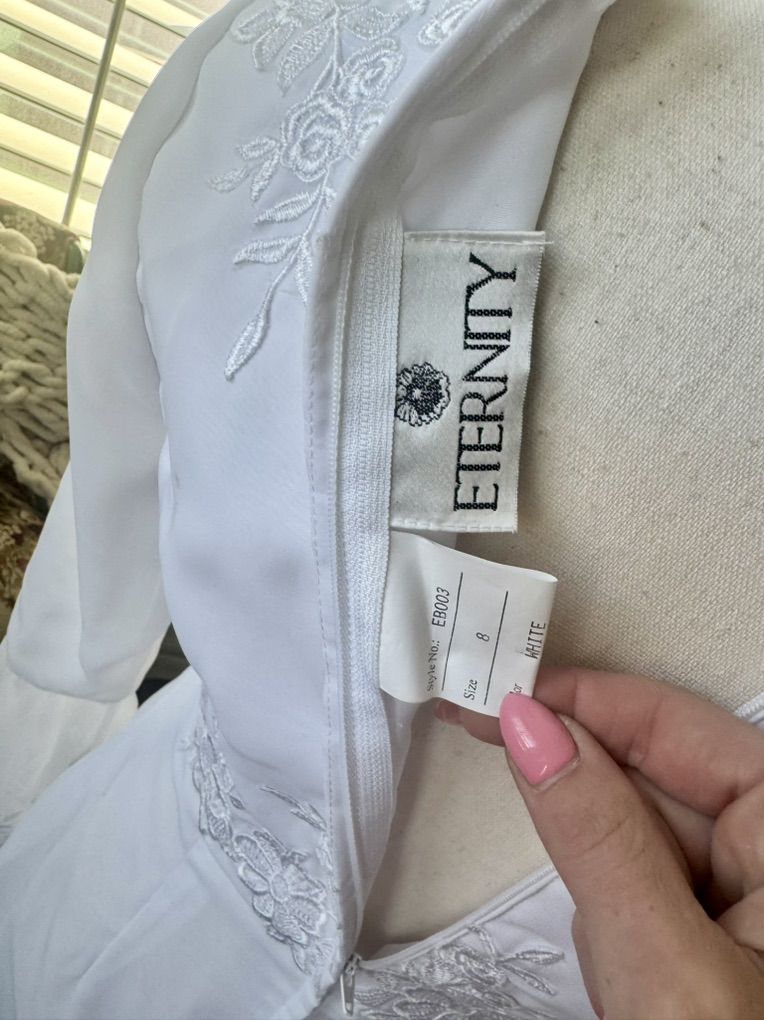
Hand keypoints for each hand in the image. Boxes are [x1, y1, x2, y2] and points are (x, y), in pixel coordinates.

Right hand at [433, 668, 763, 1018]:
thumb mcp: (668, 967)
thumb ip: (599, 842)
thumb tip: (532, 730)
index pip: (675, 726)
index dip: (582, 701)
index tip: (500, 693)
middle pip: (656, 776)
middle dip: (584, 790)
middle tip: (483, 735)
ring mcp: (749, 893)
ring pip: (643, 835)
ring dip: (602, 874)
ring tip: (606, 936)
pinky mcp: (722, 934)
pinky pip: (648, 886)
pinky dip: (616, 914)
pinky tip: (625, 972)